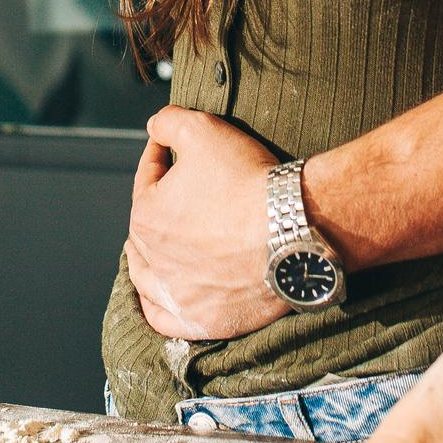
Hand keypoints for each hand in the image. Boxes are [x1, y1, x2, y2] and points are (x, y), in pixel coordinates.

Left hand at [126, 108, 288, 341]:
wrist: (296, 228)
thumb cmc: (249, 181)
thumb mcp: (204, 130)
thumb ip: (169, 121)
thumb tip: (155, 126)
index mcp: (145, 215)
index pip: (146, 181)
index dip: (160, 160)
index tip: (174, 151)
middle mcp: (153, 260)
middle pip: (146, 232)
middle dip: (156, 210)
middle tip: (174, 198)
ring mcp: (178, 295)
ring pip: (147, 280)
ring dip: (149, 261)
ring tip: (160, 250)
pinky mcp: (203, 321)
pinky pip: (165, 320)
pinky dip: (160, 308)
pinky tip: (166, 296)